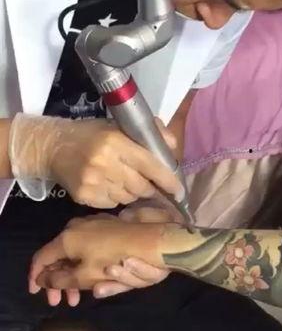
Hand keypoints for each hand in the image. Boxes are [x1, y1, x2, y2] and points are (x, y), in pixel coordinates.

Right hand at [29, 216, 166, 301]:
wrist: (149, 241)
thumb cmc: (114, 259)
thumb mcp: (84, 276)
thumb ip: (60, 280)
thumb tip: (42, 280)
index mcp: (66, 238)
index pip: (41, 258)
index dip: (35, 277)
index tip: (35, 293)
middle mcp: (75, 227)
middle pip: (58, 256)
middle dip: (56, 282)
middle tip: (60, 302)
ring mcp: (91, 225)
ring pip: (74, 253)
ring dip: (71, 277)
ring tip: (77, 298)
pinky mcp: (106, 227)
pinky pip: (86, 247)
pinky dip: (83, 264)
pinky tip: (89, 279)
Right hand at [50, 118, 181, 208]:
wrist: (54, 147)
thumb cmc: (91, 134)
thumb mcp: (119, 126)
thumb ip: (150, 133)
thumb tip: (173, 146)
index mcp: (116, 141)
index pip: (151, 166)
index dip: (168, 181)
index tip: (179, 191)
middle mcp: (105, 163)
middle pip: (142, 187)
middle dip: (150, 187)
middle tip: (148, 182)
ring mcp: (93, 182)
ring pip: (129, 198)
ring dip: (133, 192)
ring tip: (123, 180)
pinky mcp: (84, 196)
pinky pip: (113, 204)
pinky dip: (117, 198)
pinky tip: (109, 185)